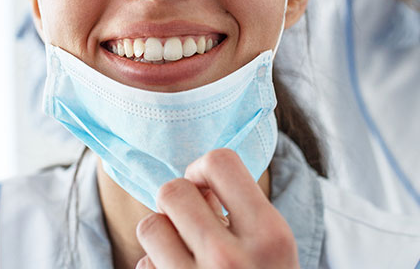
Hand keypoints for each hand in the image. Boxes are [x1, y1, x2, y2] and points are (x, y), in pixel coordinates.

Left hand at [136, 149, 299, 268]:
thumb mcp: (277, 249)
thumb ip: (247, 214)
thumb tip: (196, 181)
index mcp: (269, 236)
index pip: (219, 162)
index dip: (203, 169)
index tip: (205, 187)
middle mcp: (229, 258)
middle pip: (173, 191)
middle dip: (178, 203)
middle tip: (192, 221)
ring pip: (150, 226)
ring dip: (163, 235)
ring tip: (183, 250)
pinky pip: (142, 264)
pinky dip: (157, 267)